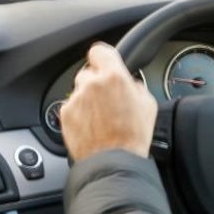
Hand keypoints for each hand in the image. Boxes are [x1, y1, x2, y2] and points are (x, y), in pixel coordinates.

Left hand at [61, 42, 157, 160]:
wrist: (113, 162)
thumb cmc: (132, 137)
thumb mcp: (148, 105)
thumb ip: (135, 86)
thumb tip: (130, 84)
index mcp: (113, 77)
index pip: (98, 51)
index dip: (102, 59)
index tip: (104, 65)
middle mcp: (91, 84)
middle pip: (88, 73)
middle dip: (96, 83)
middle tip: (106, 100)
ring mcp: (76, 99)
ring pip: (79, 91)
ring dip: (87, 100)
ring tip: (100, 118)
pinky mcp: (66, 114)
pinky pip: (71, 107)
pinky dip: (78, 114)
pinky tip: (91, 127)